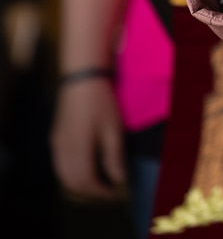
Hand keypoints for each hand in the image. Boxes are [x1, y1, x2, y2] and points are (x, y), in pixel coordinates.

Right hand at [50, 76, 126, 198]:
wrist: (81, 77)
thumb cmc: (100, 101)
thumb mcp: (112, 128)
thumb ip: (114, 156)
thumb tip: (119, 178)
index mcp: (78, 149)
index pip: (86, 181)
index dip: (100, 191)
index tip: (113, 193)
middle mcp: (63, 150)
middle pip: (72, 183)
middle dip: (89, 191)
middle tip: (106, 191)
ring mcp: (56, 144)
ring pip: (62, 176)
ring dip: (78, 185)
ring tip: (96, 183)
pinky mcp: (55, 137)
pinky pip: (59, 165)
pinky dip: (70, 174)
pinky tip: (83, 169)